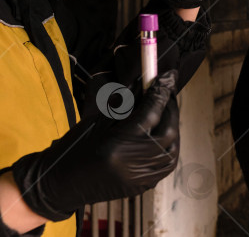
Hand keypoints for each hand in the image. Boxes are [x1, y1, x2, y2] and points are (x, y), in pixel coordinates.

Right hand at [11, 71, 179, 221]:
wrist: (60, 184)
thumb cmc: (75, 149)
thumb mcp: (98, 120)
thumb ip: (127, 104)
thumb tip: (149, 85)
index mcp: (117, 145)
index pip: (151, 113)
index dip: (162, 92)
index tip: (169, 77)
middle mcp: (131, 164)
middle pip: (168, 132)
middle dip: (170, 109)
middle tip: (166, 94)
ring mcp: (139, 179)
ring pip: (172, 149)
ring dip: (173, 127)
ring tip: (165, 113)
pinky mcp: (142, 187)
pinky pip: (166, 165)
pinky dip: (169, 147)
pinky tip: (162, 135)